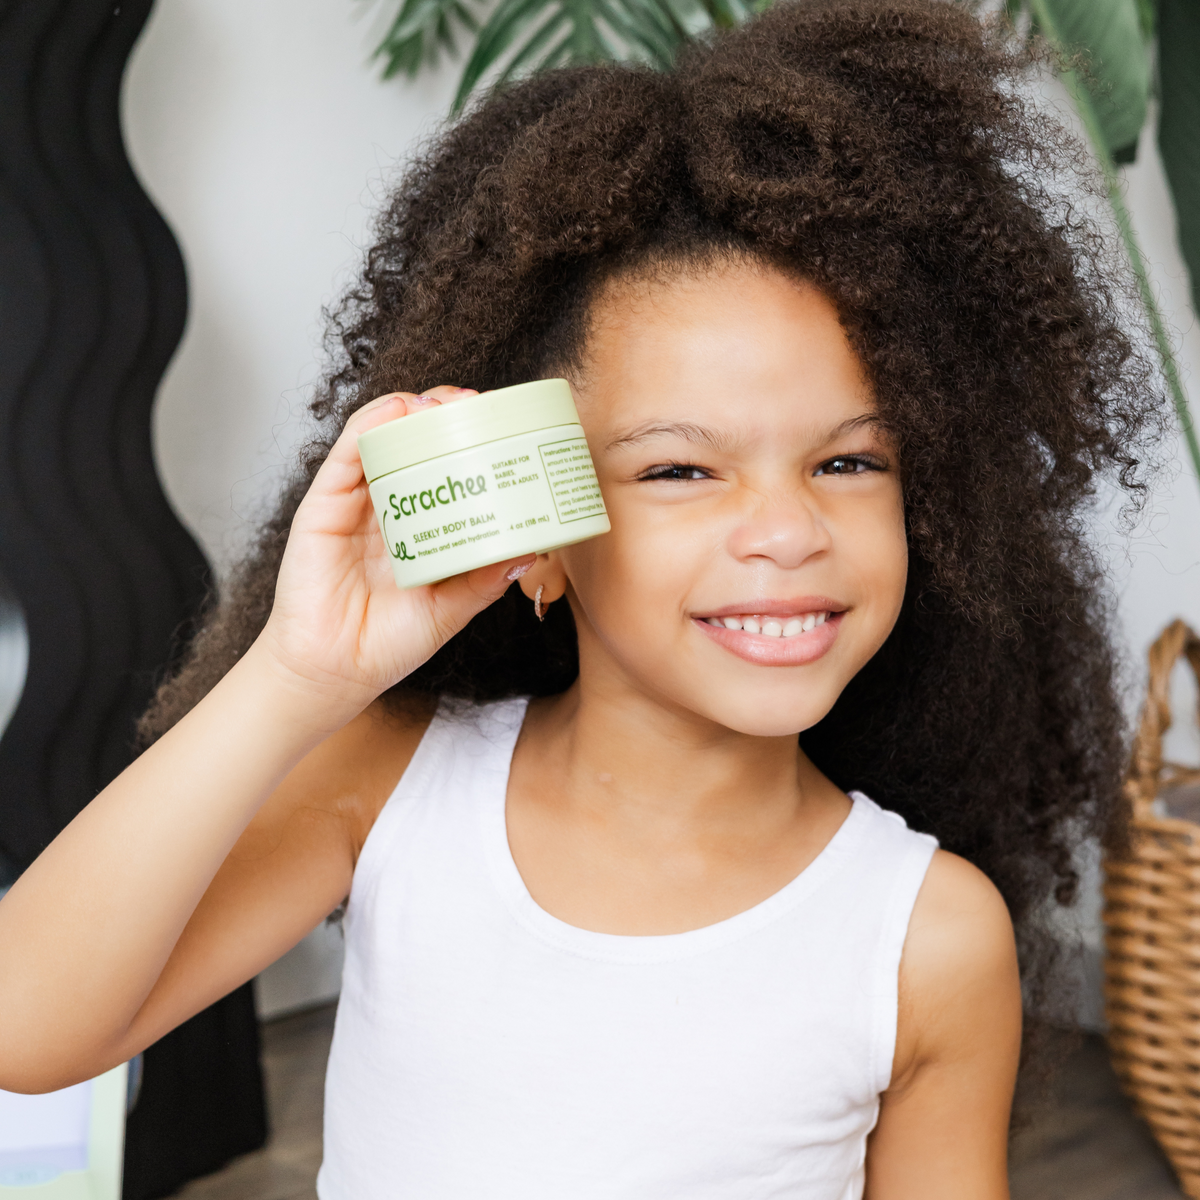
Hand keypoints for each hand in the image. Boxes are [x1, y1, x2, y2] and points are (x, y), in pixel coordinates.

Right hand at [255, 386, 532, 725]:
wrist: (335, 673)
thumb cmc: (386, 643)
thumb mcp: (451, 608)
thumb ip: (484, 579)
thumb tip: (529, 550)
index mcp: (418, 527)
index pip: (443, 470)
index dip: (467, 442)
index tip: (499, 427)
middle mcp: (386, 508)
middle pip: (414, 445)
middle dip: (445, 417)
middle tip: (477, 405)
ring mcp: (354, 504)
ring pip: (381, 439)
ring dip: (411, 410)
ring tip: (443, 401)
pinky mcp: (323, 507)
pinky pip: (345, 456)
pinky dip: (370, 427)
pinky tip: (396, 412)